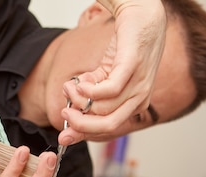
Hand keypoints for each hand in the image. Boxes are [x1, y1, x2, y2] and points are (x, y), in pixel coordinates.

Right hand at [59, 0, 165, 143]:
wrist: (141, 14)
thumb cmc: (124, 45)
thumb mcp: (104, 75)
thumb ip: (90, 94)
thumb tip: (70, 111)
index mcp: (134, 104)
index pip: (108, 128)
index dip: (83, 133)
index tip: (63, 134)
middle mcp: (140, 98)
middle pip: (107, 125)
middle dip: (81, 124)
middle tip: (64, 112)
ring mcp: (139, 83)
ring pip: (104, 108)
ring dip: (79, 100)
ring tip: (69, 87)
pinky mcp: (132, 66)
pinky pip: (110, 90)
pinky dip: (89, 90)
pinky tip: (79, 83)